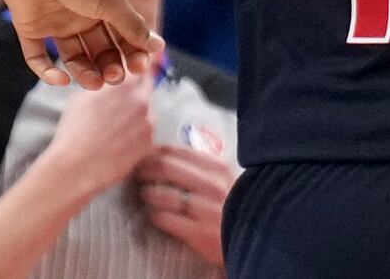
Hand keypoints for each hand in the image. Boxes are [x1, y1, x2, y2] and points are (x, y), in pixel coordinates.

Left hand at [0, 0, 159, 87]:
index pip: (122, 36)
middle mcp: (81, 15)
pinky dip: (48, 73)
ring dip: (85, 74)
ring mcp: (55, 22)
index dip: (132, 53)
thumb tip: (158, 45)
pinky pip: (39, 58)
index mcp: (104, 4)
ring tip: (93, 82)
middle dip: (110, 66)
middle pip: (100, 50)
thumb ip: (132, 25)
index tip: (139, 67)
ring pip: (74, 58)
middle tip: (114, 76)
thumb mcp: (111, 0)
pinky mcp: (30, 29)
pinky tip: (61, 78)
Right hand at [40, 68, 155, 196]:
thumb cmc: (74, 132)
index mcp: (125, 83)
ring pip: (147, 112)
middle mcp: (141, 99)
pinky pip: (147, 133)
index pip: (146, 63)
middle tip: (120, 106)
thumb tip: (114, 78)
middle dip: (137, 93)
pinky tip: (119, 143)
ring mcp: (149, 121)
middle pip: (147, 88)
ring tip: (114, 130)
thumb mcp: (85, 95)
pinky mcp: (150, 143)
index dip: (146, 62)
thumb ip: (106, 82)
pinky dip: (138, 135)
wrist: (76, 167)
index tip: (150, 59)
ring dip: (137, 116)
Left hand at [137, 142, 236, 262]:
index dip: (155, 152)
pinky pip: (166, 219)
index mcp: (218, 169)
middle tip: (136, 173)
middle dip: (145, 169)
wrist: (254, 238)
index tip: (143, 155)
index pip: (177, 151)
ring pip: (164, 194)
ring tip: (144, 194)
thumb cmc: (232, 207)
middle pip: (167, 168)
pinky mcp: (199, 232)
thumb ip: (202, 166)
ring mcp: (206, 209)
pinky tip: (154, 214)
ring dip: (147, 193)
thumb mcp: (224, 180)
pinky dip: (156, 215)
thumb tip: (168, 154)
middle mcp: (212, 186)